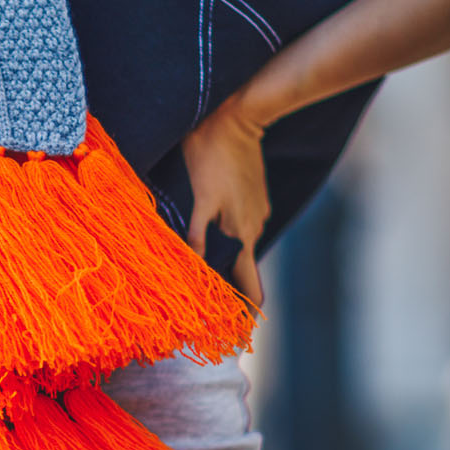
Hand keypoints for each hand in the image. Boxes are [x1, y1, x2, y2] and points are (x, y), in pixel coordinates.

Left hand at [179, 93, 268, 307]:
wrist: (237, 116)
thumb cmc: (210, 155)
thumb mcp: (198, 198)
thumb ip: (196, 235)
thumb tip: (192, 268)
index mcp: (243, 234)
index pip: (251, 287)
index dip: (247, 313)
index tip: (239, 334)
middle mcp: (254, 227)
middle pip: (242, 270)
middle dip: (228, 289)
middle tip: (208, 308)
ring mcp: (257, 211)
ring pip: (239, 245)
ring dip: (224, 258)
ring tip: (201, 271)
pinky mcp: (254, 196)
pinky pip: (239, 225)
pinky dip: (227, 235)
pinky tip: (210, 232)